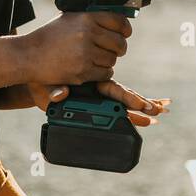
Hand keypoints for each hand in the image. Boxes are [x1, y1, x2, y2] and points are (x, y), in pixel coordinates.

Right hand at [23, 11, 129, 84]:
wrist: (28, 55)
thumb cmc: (49, 36)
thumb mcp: (69, 19)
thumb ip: (91, 19)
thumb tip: (116, 21)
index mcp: (86, 17)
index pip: (118, 21)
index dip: (125, 29)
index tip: (125, 33)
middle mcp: (87, 33)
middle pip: (119, 43)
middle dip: (118, 48)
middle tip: (112, 50)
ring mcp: (85, 53)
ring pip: (112, 60)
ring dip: (108, 61)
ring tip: (95, 59)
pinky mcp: (82, 71)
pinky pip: (105, 74)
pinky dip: (102, 73)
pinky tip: (91, 69)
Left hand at [36, 81, 171, 126]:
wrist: (37, 75)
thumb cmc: (41, 78)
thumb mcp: (45, 84)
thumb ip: (54, 89)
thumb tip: (60, 94)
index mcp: (90, 78)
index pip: (113, 89)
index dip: (128, 98)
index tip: (141, 105)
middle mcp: (97, 87)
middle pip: (124, 95)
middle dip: (141, 104)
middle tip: (158, 112)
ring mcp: (98, 95)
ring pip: (124, 102)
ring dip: (141, 109)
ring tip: (159, 115)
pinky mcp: (95, 103)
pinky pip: (117, 108)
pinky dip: (131, 114)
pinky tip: (145, 119)